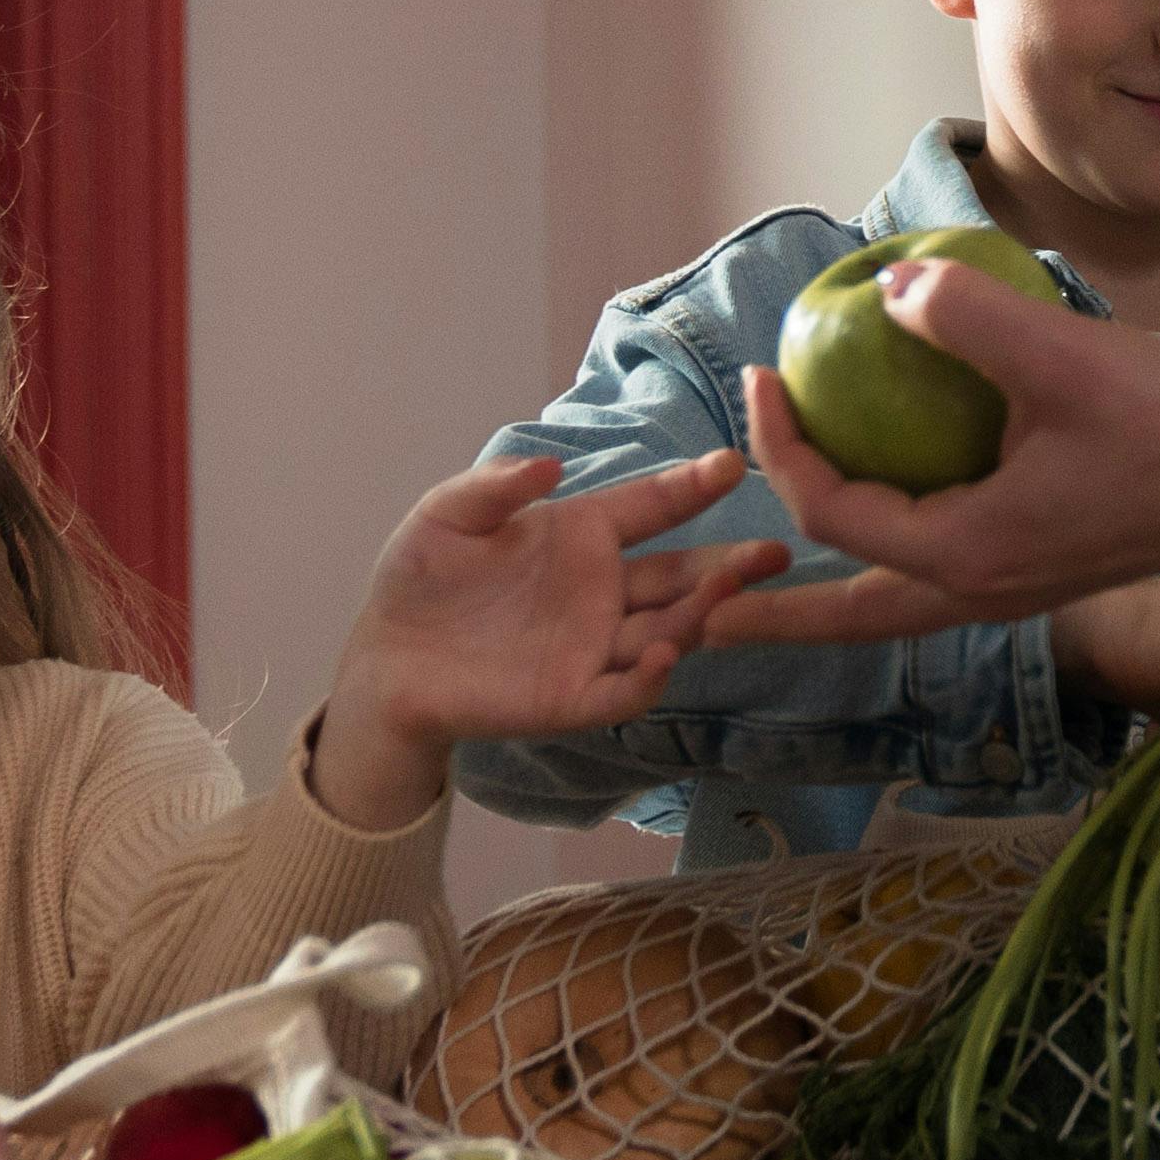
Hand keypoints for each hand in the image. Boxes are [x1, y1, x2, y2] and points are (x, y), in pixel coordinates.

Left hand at [311, 449, 793, 826]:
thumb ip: (495, 486)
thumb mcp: (448, 514)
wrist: (385, 659)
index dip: (691, 488)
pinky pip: (625, 691)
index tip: (733, 464)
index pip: (651, 507)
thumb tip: (550, 463)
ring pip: (667, 632)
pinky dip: (650, 676)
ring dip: (702, 615)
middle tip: (773, 552)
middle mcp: (601, 591)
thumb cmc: (419, 578)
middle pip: (680, 577)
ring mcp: (593, 646)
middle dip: (730, 566)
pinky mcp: (573, 697)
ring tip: (729, 592)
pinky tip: (665, 654)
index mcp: (581, 537)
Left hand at [732, 255, 1159, 623]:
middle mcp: (980, 589)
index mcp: (965, 553)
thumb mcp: (1062, 355)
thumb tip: (892, 289)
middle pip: (847, 616)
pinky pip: (938, 578)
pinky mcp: (1043, 569)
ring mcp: (1014, 588)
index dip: (779, 447)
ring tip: (777, 584)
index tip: (764, 378)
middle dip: (773, 616)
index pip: (831, 511)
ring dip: (828, 597)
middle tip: (705, 610)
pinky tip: (892, 505)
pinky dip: (892, 557)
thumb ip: (967, 318)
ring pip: (893, 607)